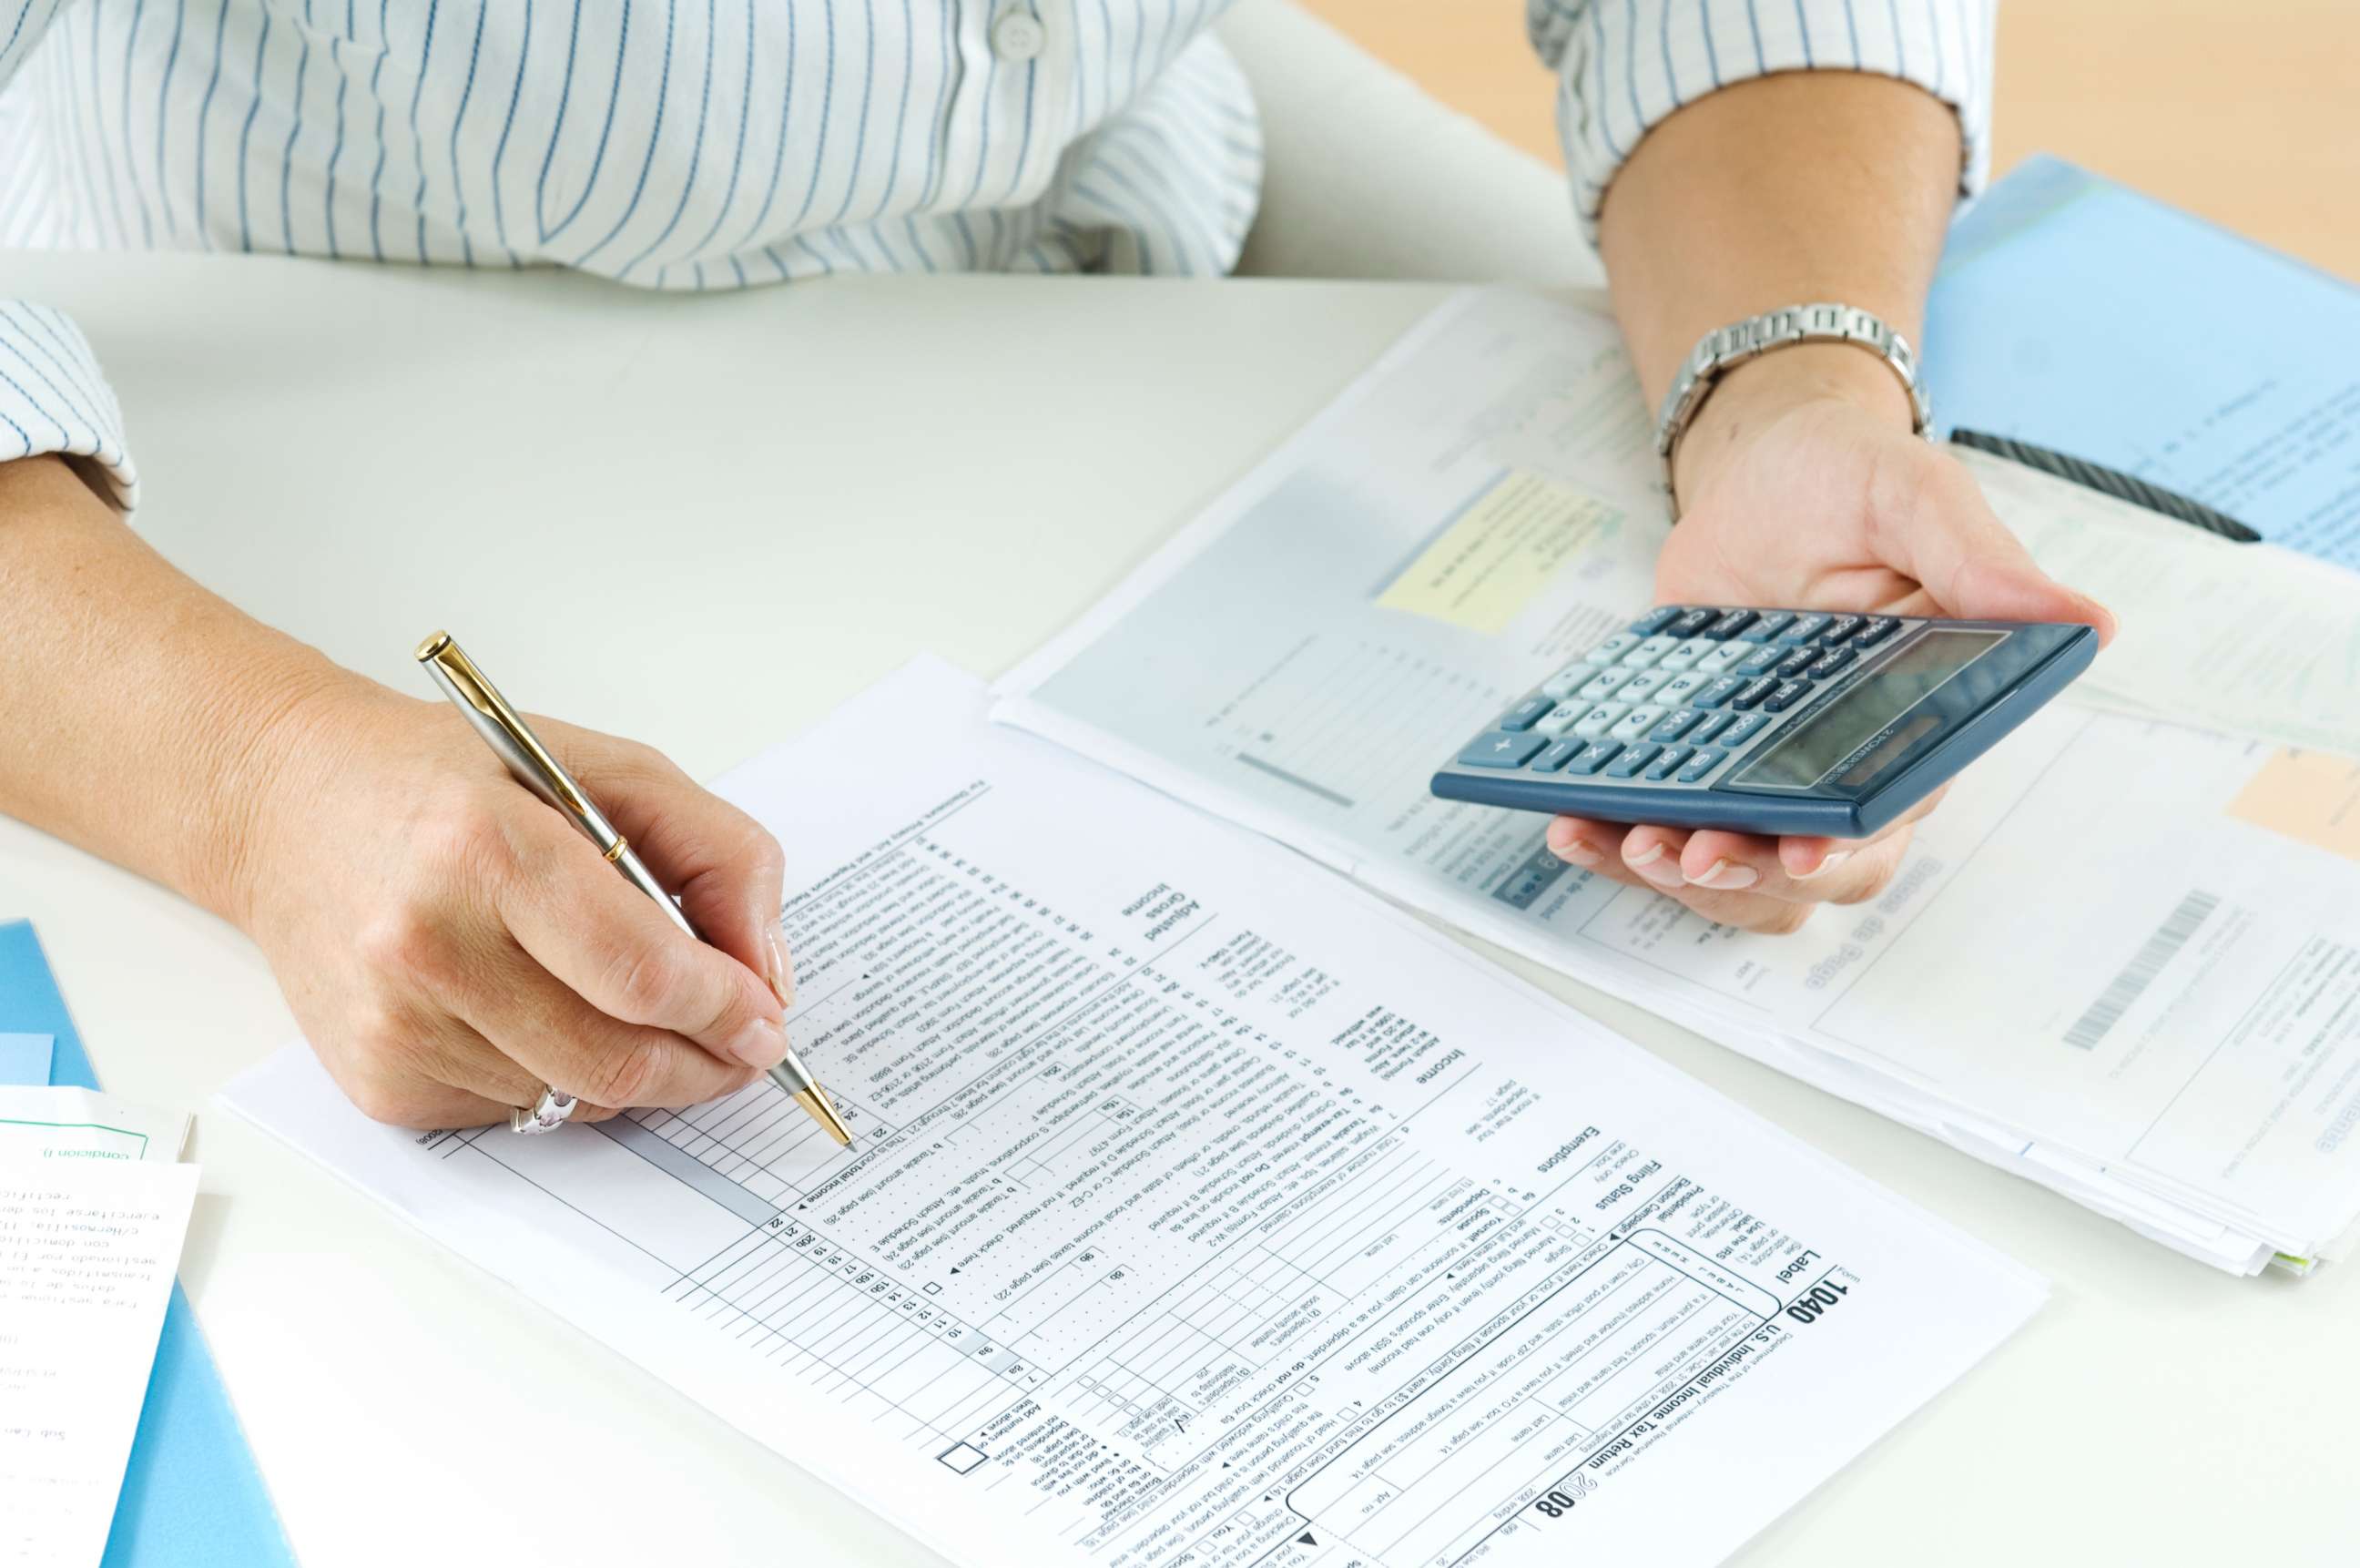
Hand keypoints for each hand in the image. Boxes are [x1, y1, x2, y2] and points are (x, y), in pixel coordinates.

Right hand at [231, 682, 794, 1127]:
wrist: (288, 806)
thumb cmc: (452, 781)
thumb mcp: (609, 770)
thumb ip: (718, 856)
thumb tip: (766, 974)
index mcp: (487, 848)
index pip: (642, 971)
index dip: (725, 1009)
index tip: (766, 1020)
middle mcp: (426, 944)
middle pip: (616, 1056)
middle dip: (704, 1064)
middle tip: (740, 1049)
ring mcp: (393, 1023)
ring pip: (575, 1096)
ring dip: (635, 1070)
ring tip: (634, 1009)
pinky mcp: (377, 1080)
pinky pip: (517, 1111)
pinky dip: (561, 1078)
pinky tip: (539, 1011)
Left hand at [1546, 347, 2114, 933]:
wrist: (1759, 466)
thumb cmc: (1850, 481)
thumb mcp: (1914, 497)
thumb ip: (1981, 563)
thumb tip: (2086, 622)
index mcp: (1915, 722)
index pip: (1889, 820)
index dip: (1844, 852)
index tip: (1797, 848)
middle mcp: (1843, 764)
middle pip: (1805, 875)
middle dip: (1744, 880)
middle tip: (1684, 853)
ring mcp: (1760, 771)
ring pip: (1734, 877)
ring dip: (1674, 880)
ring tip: (1620, 841)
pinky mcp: (1693, 760)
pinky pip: (1661, 828)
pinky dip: (1613, 841)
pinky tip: (1571, 824)